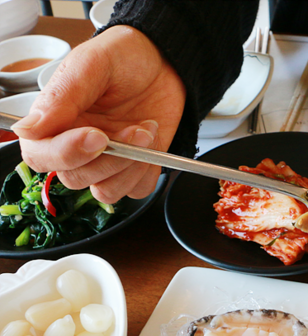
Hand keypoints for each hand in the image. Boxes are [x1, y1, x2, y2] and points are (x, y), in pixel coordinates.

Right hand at [11, 25, 186, 203]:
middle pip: (75, 179)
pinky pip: (136, 190)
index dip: (66, 154)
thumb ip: (61, 97)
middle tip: (134, 128)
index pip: (40, 156)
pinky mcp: (134, 168)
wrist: (164, 60)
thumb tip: (27, 129)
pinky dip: (147, 171)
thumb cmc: (124, 56)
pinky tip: (153, 142)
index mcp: (55, 121)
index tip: (97, 136)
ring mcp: (107, 159)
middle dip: (109, 159)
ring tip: (145, 130)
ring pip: (105, 191)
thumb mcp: (91, 64)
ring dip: (131, 166)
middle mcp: (77, 145)